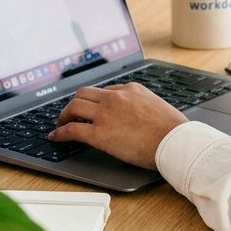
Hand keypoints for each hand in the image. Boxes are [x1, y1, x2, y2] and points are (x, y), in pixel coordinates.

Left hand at [49, 83, 187, 169]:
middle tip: (70, 114)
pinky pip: (72, 129)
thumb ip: (141, 106)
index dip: (94, 102)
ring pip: (74, 106)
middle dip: (74, 103)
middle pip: (84, 93)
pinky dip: (60, 133)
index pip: (105, 91)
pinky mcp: (99, 133)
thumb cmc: (171, 129)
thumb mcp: (156, 107)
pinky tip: (56, 137)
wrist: (173, 141)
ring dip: (64, 115)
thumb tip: (135, 116)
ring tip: (60, 125)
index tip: (90, 109)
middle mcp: (116, 97)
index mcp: (131, 89)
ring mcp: (106, 114)